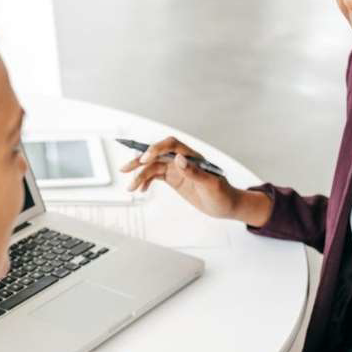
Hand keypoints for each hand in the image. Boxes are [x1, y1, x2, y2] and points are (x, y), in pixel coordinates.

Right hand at [120, 136, 241, 219]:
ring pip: (153, 166)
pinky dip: (146, 181)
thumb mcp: (211, 185)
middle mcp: (182, 160)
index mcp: (192, 157)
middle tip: (125, 169)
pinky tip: (141, 189)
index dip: (156, 149)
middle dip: (140, 160)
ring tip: (130, 187)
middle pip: (157, 154)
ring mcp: (177, 169)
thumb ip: (195, 172)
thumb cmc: (223, 194)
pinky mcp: (174, 178)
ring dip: (140, 175)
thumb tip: (179, 159)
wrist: (226, 205)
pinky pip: (156, 176)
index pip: (171, 145)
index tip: (145, 159)